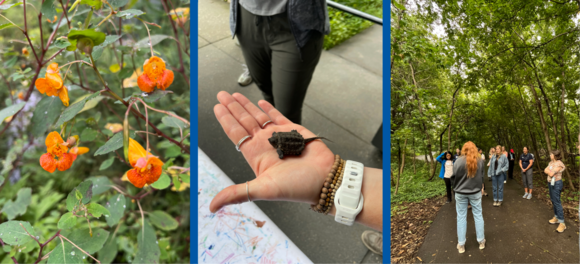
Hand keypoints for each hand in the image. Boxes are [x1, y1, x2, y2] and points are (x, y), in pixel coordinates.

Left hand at [209, 92, 334, 212]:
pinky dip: (269, 109)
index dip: (225, 120)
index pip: (236, 133)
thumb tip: (212, 206)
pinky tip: (260, 102)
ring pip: (258, 116)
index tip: (216, 107)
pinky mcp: (294, 130)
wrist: (325, 179)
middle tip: (220, 94)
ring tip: (234, 94)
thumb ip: (238, 193)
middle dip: (232, 107)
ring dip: (246, 105)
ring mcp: (279, 136)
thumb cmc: (297, 187)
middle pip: (244, 121)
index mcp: (256, 155)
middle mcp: (265, 144)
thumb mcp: (263, 190)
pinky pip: (278, 116)